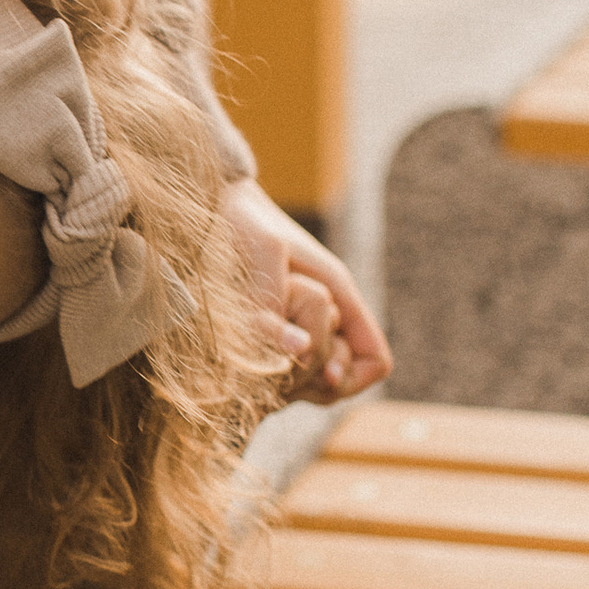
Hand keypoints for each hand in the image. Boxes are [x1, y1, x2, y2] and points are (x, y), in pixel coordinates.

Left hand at [218, 182, 391, 406]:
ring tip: (255, 373)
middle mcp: (324, 314)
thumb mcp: (261, 250)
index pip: (374, 359)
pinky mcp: (271, 327)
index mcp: (337, 295)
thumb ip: (274, 299)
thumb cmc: (243, 218)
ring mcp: (299, 321)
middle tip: (277, 379)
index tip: (318, 376)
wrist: (214, 201)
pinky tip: (242, 366)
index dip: (352, 378)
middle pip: (342, 376)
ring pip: (312, 376)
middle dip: (316, 386)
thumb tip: (298, 350)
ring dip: (291, 383)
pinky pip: (284, 367)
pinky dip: (270, 374)